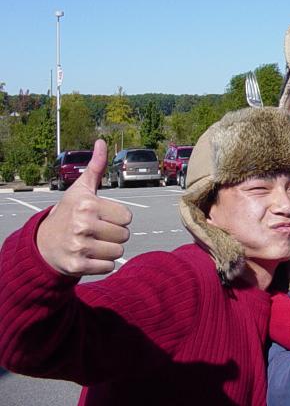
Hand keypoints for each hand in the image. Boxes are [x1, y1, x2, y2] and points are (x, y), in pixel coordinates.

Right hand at [36, 139, 131, 275]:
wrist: (43, 243)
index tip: (102, 217)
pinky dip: (102, 264)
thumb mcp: (80, 189)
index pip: (127, 217)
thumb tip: (101, 141)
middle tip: (97, 231)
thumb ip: (95, 167)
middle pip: (125, 235)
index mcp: (87, 205)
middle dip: (115, 234)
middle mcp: (82, 224)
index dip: (118, 218)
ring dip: (109, 250)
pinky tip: (89, 256)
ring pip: (118, 252)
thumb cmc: (69, 213)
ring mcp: (79, 246)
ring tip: (93, 243)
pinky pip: (109, 267)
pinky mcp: (77, 266)